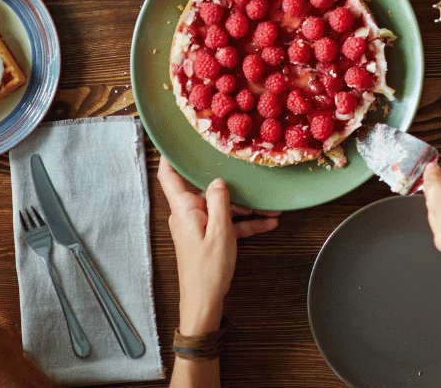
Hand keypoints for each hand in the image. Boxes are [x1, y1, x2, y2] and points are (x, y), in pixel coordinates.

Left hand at [157, 158, 279, 334]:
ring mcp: (198, 225)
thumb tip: (218, 180)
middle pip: (205, 188)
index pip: (169, 176)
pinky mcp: (208, 236)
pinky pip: (227, 223)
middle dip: (230, 182)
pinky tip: (268, 222)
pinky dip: (245, 222)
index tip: (181, 138)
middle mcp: (188, 213)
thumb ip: (220, 202)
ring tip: (270, 206)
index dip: (171, 156)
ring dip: (245, 206)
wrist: (204, 303)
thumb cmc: (208, 269)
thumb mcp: (221, 232)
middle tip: (248, 170)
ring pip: (221, 205)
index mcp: (184, 209)